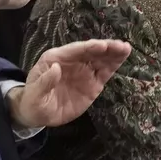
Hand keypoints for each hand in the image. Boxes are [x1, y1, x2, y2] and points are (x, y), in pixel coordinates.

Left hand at [9, 40, 133, 128]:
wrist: (38, 113)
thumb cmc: (34, 100)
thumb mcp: (35, 93)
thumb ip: (44, 81)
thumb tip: (56, 68)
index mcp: (56, 58)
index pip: (75, 50)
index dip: (89, 47)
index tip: (102, 46)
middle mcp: (73, 61)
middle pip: (91, 52)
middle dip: (106, 48)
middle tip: (121, 46)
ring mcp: (83, 72)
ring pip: (100, 60)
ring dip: (113, 54)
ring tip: (126, 49)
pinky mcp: (92, 84)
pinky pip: (104, 72)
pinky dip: (114, 65)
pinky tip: (123, 58)